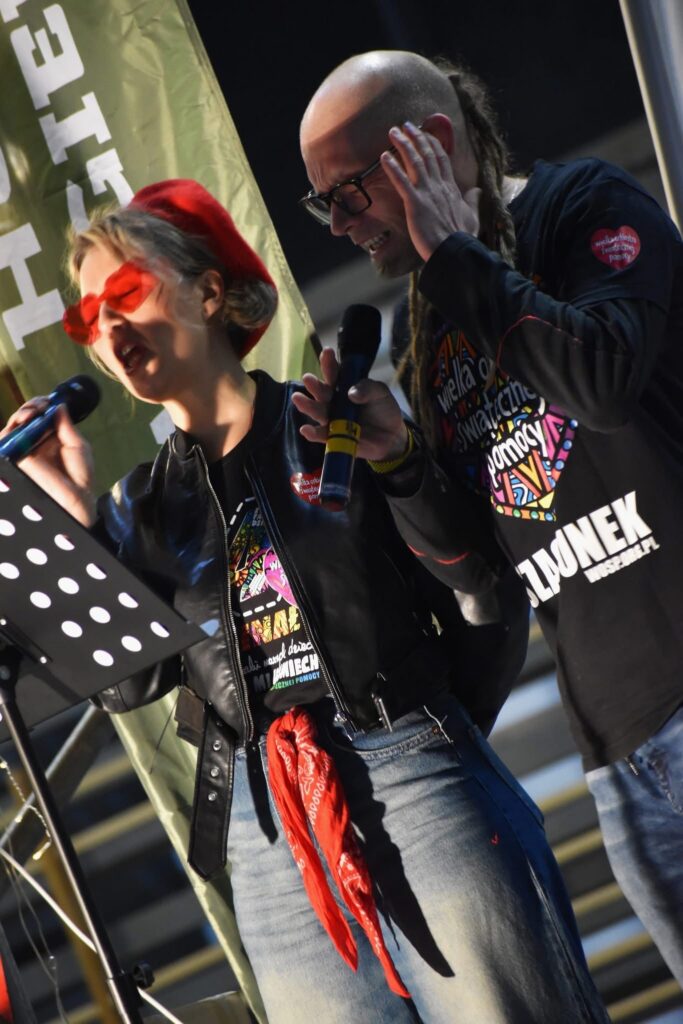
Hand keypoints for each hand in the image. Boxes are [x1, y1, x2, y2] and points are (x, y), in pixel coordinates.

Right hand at [0, 399, 95, 526]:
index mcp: (49, 439)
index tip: (46, 402)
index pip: (38, 417)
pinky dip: (8, 432)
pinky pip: (4, 443)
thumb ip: (67, 428)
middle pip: (22, 420)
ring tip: (31, 414)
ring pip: (11, 429)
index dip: (39, 405)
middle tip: (37, 407)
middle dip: (29, 409)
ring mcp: (22, 454)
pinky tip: (20, 426)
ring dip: (19, 416)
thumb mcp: (79, 448)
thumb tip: (59, 406)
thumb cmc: (80, 479)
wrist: (77, 505)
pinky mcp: (14, 463)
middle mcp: (33, 445)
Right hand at [291, 347, 408, 461]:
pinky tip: (305, 429)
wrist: (392, 435)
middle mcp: (335, 401)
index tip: (327, 352)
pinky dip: (313, 433)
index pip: (334, 373)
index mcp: (344, 386)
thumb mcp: (381, 393)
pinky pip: (322, 435)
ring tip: (298, 398)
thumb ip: (368, 388)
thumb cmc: (383, 409)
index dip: (329, 363)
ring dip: (308, 405)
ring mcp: (334, 419)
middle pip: (322, 392)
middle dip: (314, 385)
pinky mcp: (335, 436)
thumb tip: (351, 393)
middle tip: (308, 378)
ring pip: (318, 411)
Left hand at [380, 121, 479, 260]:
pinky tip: (383, 156)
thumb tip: (477, 190)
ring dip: (403, 144)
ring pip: (415, 162)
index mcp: (451, 187)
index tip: (425, 133)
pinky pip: (402, 181)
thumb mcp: (472, 215)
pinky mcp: (415, 203)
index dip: (432, 144)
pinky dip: (392, 167)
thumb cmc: (462, 236)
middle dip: (416, 137)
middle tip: (406, 125)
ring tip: (393, 132)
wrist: (453, 250)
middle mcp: (439, 185)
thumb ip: (473, 200)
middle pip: (427, 154)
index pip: (442, 159)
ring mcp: (427, 192)